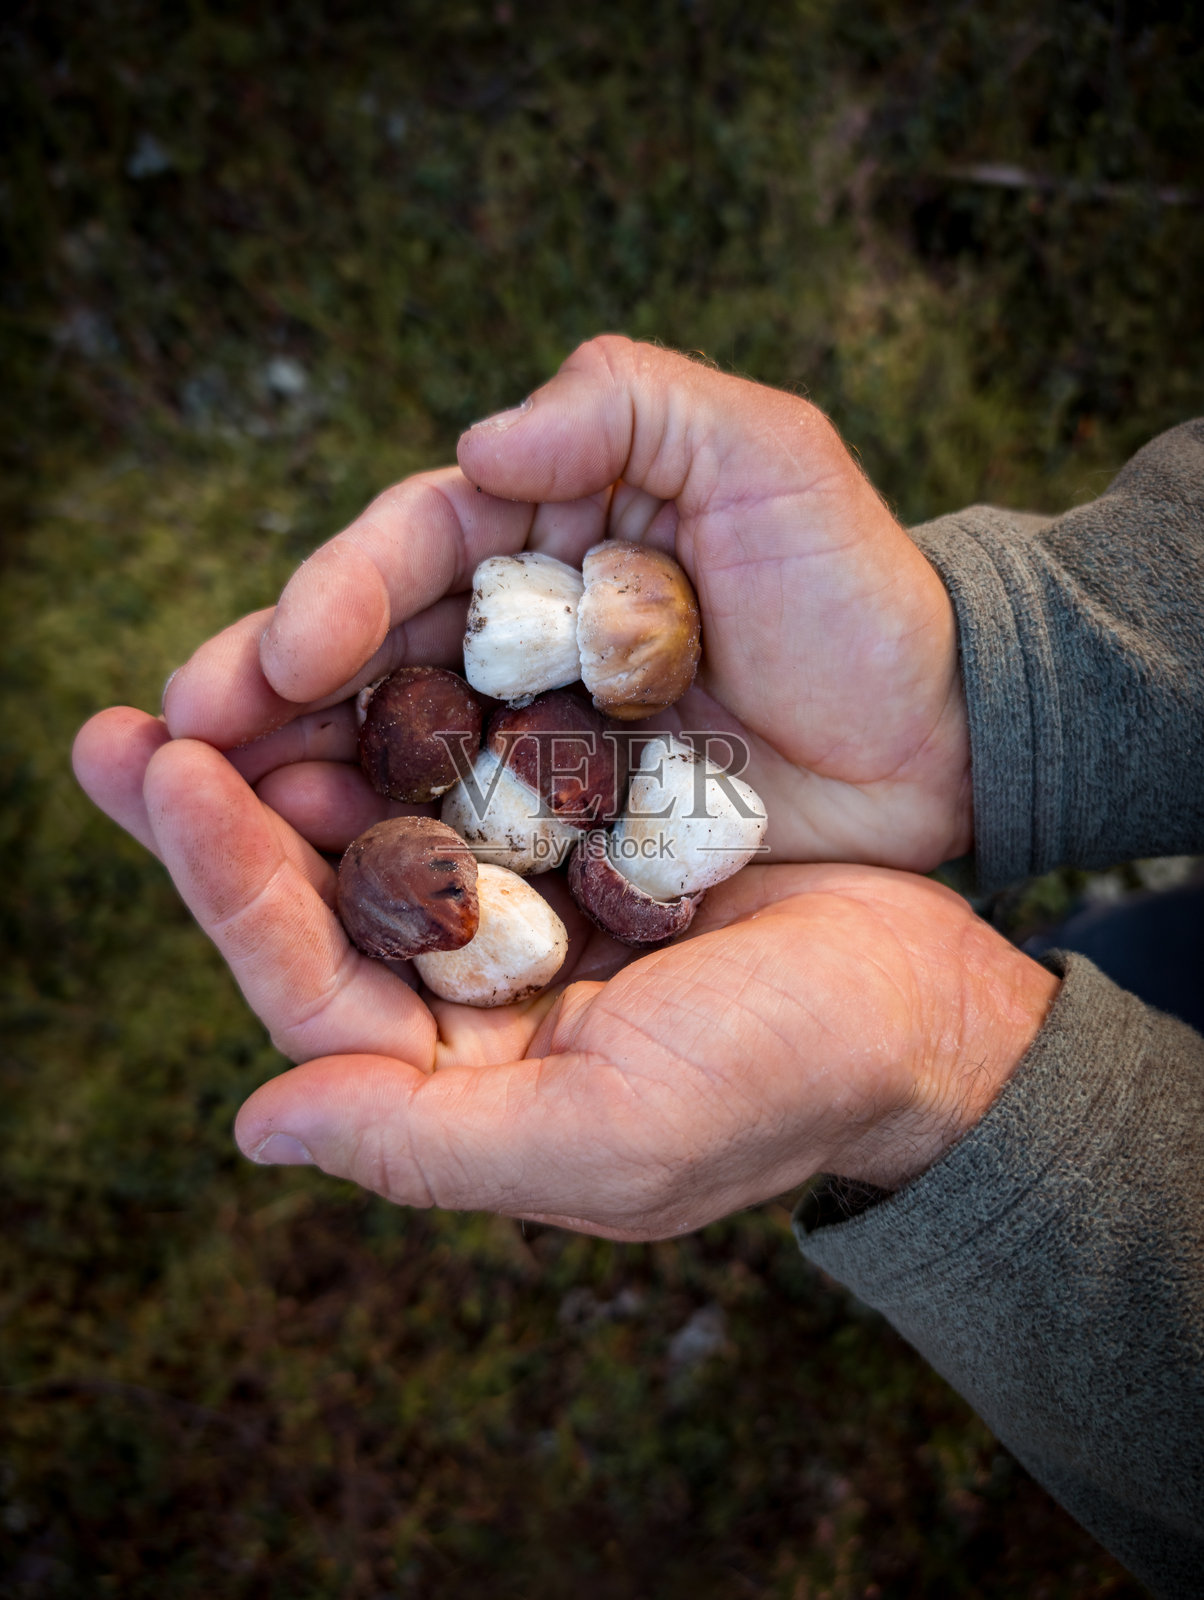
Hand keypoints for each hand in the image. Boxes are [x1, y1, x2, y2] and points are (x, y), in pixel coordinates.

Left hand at [72, 725, 1053, 1237]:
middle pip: (314, 898)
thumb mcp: (610, 1138)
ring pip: (377, 823)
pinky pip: (467, 767)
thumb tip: (257, 1125)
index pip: (307, 981)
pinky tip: (361, 656)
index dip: (228, 882)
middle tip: (127, 725)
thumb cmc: (784, 1078)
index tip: (166, 771)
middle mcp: (467, 996)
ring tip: (223, 669)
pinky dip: (410, 716)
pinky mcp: (571, 835)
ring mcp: (518, 908)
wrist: (923, 1003)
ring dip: (299, 748)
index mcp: (457, 1077)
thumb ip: (426, 1146)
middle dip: (217, 809)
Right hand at [154, 336, 971, 872]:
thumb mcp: (765, 451)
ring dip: (301, 783)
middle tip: (177, 742)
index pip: (414, 550)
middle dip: (269, 694)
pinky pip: (463, 841)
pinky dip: (393, 859)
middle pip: (371, 657)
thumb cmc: (858, 589)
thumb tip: (482, 444)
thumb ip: (626, 402)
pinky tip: (329, 885)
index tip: (288, 654)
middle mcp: (518, 635)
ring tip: (217, 818)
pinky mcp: (563, 830)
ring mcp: (534, 740)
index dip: (339, 595)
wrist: (943, 735)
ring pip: (392, 753)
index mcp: (545, 533)